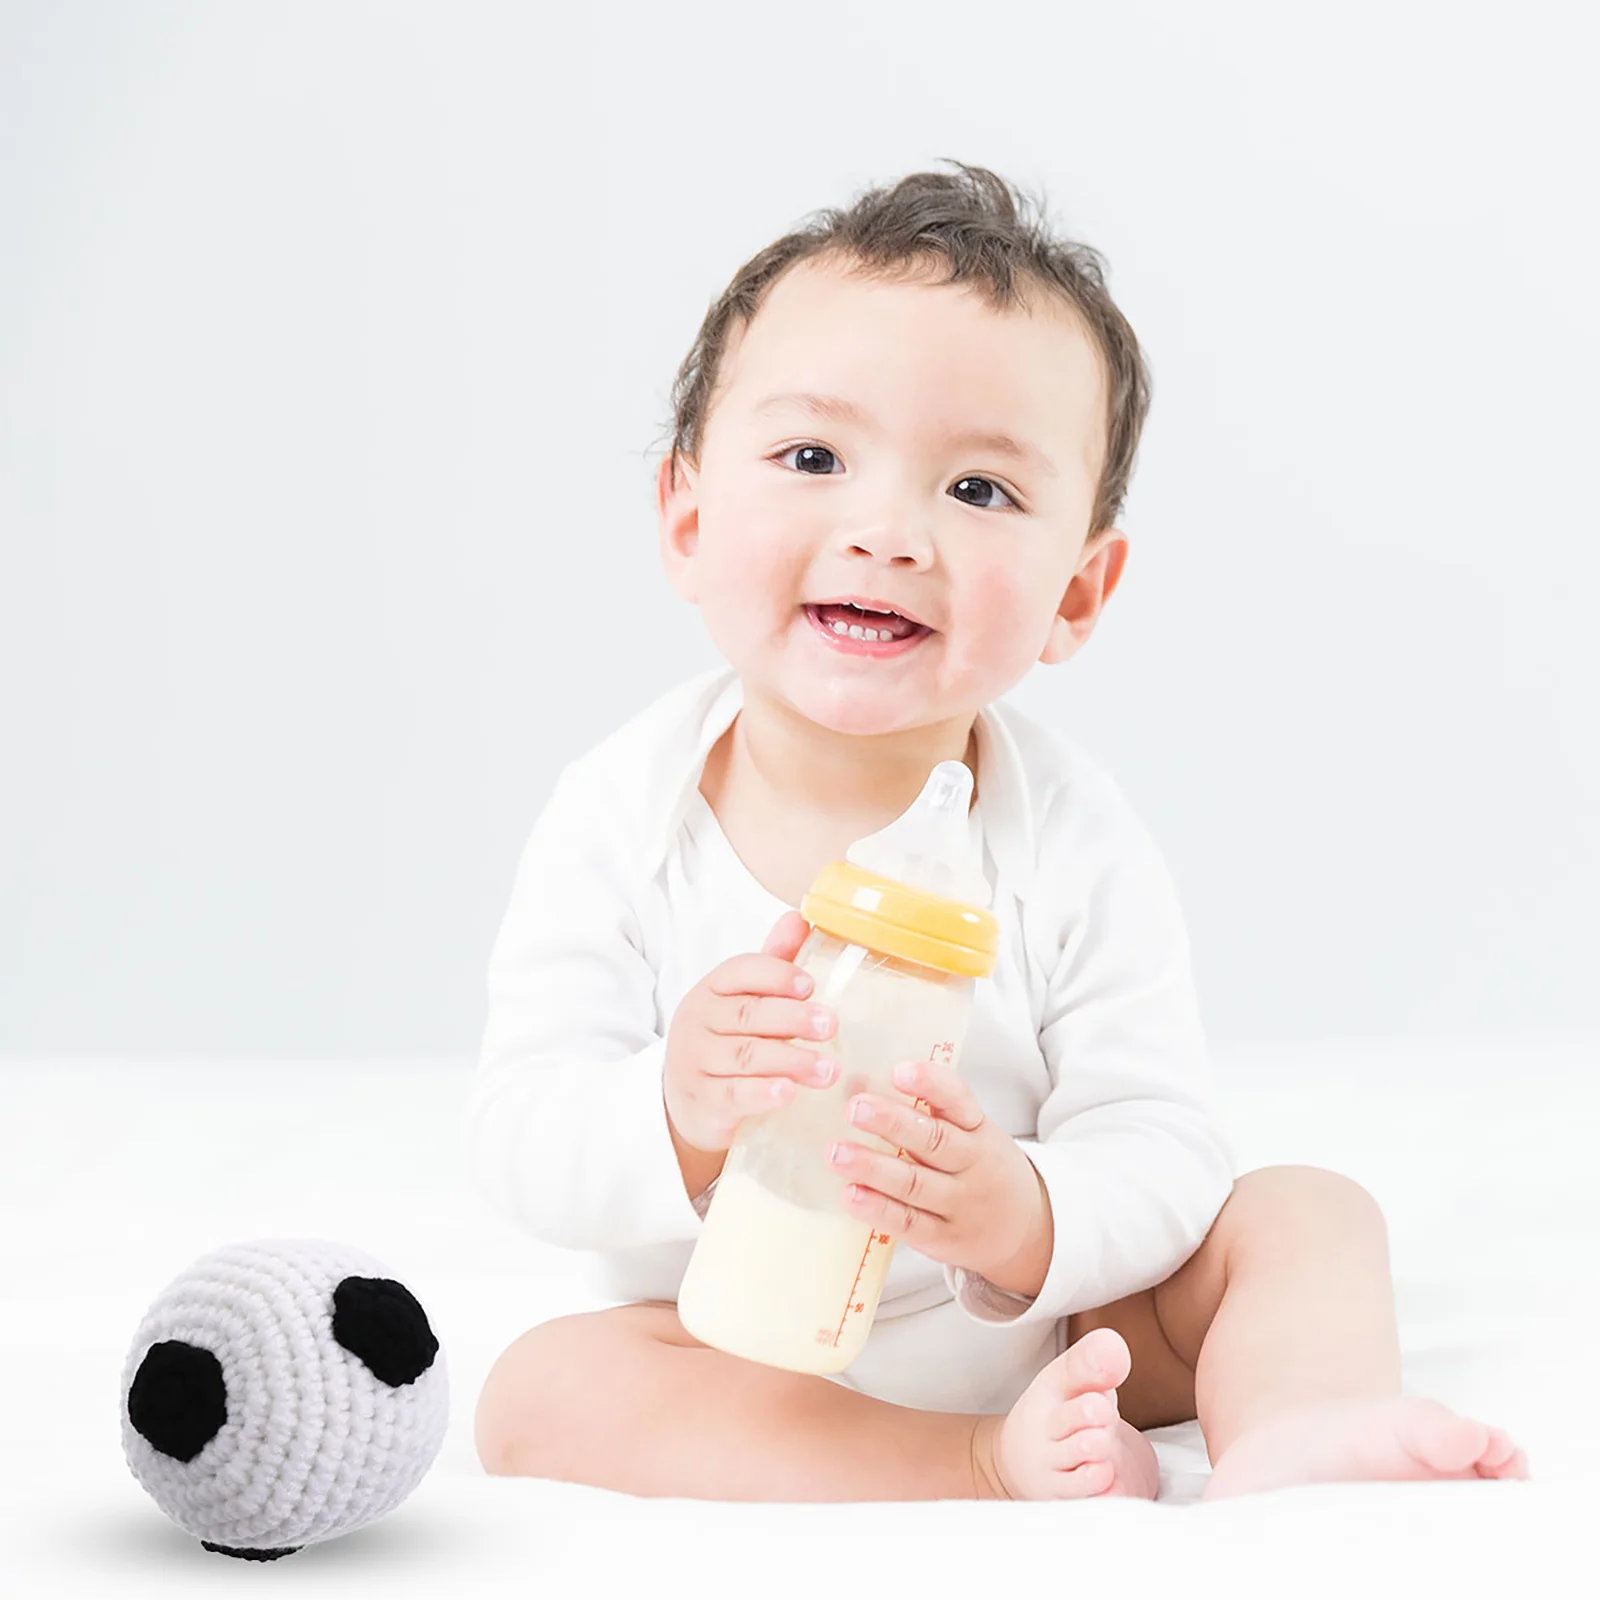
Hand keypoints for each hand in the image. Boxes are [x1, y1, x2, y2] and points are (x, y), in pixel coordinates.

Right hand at [663, 910, 838, 1156]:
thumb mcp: (746, 1001)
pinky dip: (762, 1093)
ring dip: (790, 1060)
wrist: (689, 1101)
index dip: (776, 975)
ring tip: (828, 1069)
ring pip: (744, 1056)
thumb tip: (800, 917)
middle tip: (831, 1025)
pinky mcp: (702, 1101)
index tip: (810, 985)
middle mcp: (699, 1021)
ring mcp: (696, 1062)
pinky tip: (789, 1092)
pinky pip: (732, 1095)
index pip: (740, 971)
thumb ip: (774, 964)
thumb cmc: (728, 1041)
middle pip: (747, 1014)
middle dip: (792, 1018)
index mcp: (712, 989)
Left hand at [827, 1055, 1053, 1298]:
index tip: (899, 1070)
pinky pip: (909, 1223)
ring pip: (915, 1183)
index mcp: (979, 1130)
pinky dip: (878, 1209)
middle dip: (892, 1123)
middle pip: (933, 1141)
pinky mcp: (945, 1239)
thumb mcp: (971, 1134)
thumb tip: (860, 1083)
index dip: (931, 1084)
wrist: (1029, 1231)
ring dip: (873, 1167)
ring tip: (837, 1153)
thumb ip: (927, 1112)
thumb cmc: (981, 1168)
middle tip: (855, 1108)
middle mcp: (973, 1165)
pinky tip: (851, 1194)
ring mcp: (960, 1204)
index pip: (959, 1101)